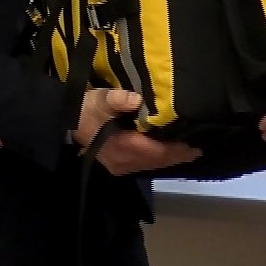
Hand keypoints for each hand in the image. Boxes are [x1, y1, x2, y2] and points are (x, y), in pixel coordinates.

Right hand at [75, 88, 201, 175]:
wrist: (67, 121)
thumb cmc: (87, 109)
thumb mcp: (100, 99)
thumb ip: (118, 99)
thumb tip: (135, 99)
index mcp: (124, 147)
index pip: (157, 152)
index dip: (177, 150)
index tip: (195, 145)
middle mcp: (125, 161)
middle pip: (158, 162)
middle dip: (178, 156)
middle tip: (197, 148)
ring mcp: (121, 166)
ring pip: (152, 165)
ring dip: (169, 158)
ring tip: (187, 151)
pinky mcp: (119, 165)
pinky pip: (144, 165)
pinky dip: (158, 159)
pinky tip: (166, 152)